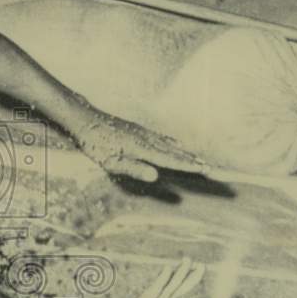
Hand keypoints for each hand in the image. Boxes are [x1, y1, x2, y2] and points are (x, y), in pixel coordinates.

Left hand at [78, 113, 207, 181]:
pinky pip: (162, 138)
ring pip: (169, 145)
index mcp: (142, 148)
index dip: (187, 165)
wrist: (86, 120)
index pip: (169, 159)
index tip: (203, 169)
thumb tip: (155, 176)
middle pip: (174, 152)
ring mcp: (144, 133)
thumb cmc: (96, 144)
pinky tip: (177, 145)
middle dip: (192, 160)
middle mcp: (147, 139)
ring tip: (199, 160)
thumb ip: (133, 168)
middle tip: (210, 168)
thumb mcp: (111, 162)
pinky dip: (173, 144)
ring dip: (185, 153)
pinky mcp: (139, 130)